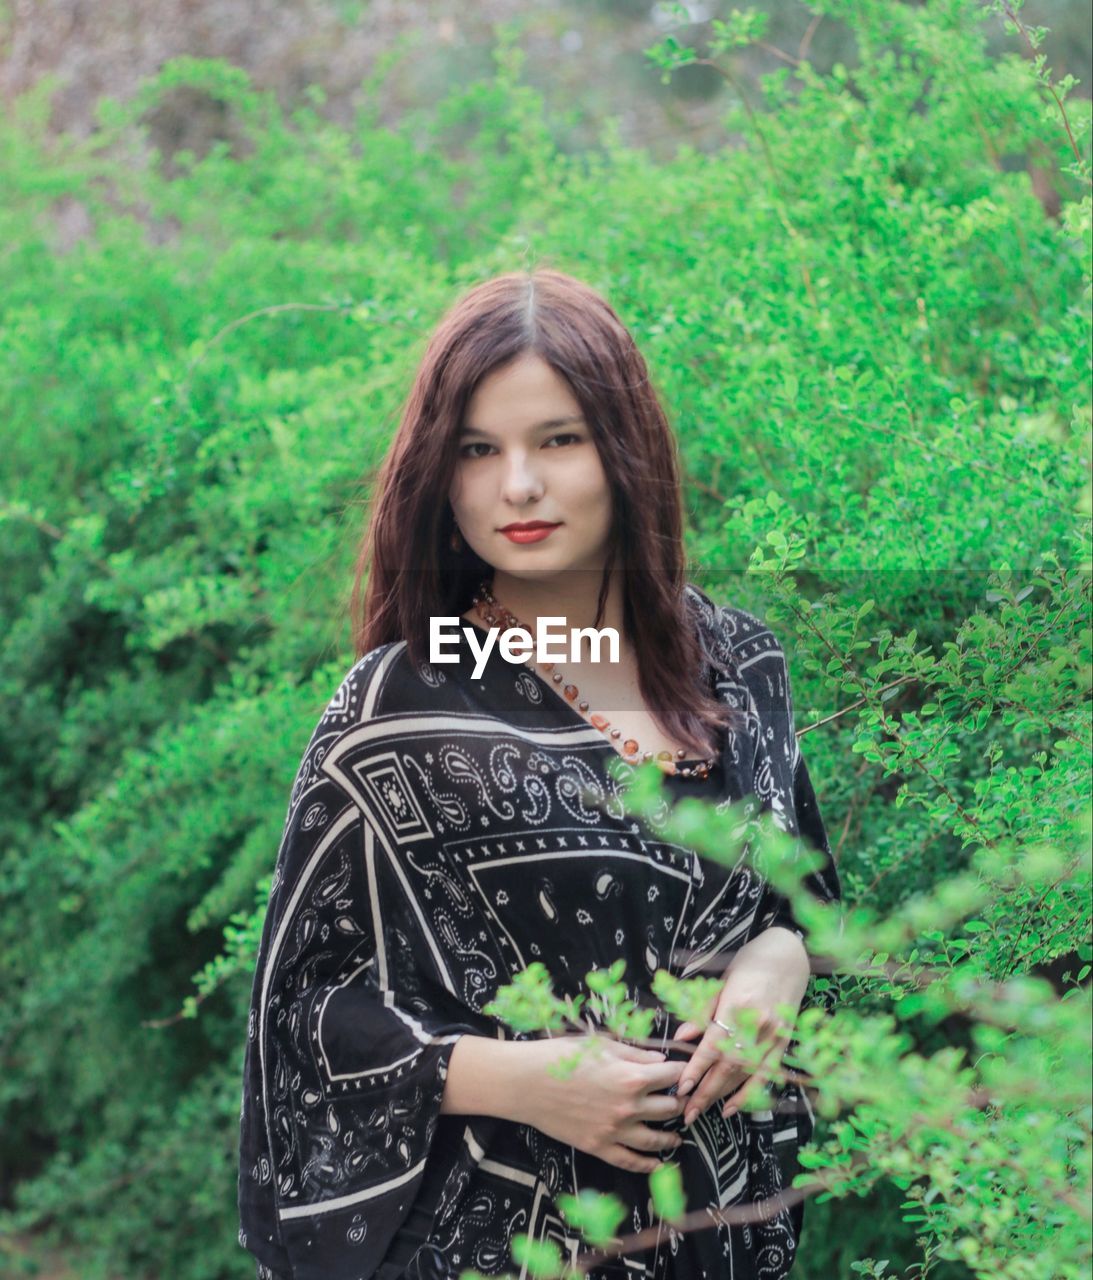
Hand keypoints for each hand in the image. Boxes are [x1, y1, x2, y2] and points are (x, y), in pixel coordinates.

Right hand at [513, 1034, 686, 1174]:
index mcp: (631, 1076)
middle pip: (670, 1108)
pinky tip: (658, 1163)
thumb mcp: (601, 1044)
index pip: (672, 1075)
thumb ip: (634, 1054)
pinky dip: (648, 1164)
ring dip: (671, 1136)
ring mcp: (615, 1131)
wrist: (525, 1082)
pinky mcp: (599, 1147)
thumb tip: (659, 1060)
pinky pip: (631, 1161)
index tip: (685, 1072)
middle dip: (679, 1102)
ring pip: (656, 1139)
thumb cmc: (561, 1055)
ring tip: (677, 1136)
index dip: (681, 1072)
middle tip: (682, 1101)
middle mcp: (629, 1107)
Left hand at [673, 928, 809, 1127]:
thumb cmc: (750, 963)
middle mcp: (758, 1024)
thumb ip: (703, 1010)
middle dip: (706, 1091)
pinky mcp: (785, 1042)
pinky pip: (766, 1074)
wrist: (789, 955)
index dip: (697, 1069)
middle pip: (728, 1066)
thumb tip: (681, 1037)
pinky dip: (749, 1093)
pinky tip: (733, 1108)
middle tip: (686, 1111)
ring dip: (722, 1096)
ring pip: (745, 1074)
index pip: (713, 1045)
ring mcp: (774, 1035)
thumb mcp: (722, 980)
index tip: (682, 1087)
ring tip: (701, 1112)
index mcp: (737, 1005)